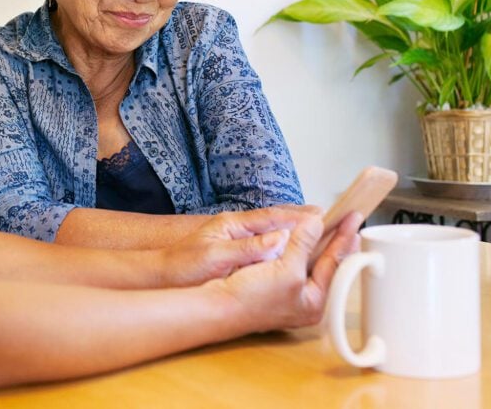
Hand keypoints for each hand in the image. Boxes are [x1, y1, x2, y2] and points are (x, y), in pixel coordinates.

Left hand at [158, 205, 323, 287]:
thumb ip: (246, 247)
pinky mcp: (235, 252)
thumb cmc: (182, 265)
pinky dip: (282, 246)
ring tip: (319, 233)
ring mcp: (236, 239)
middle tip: (329, 218)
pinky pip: (265, 246)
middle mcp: (237, 228)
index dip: (298, 216)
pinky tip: (292, 253)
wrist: (162, 275)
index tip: (321, 214)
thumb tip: (280, 239)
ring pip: (272, 233)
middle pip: (276, 221)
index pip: (272, 216)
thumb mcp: (214, 256)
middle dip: (302, 220)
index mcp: (233, 224)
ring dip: (294, 232)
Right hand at [214, 210, 362, 332]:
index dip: (343, 238)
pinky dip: (296, 246)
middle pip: (325, 264)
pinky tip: (298, 236)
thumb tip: (316, 222)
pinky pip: (290, 261)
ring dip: (314, 242)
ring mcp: (288, 295)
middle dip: (333, 242)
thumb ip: (303, 244)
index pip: (335, 264)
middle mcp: (304, 301)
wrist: (217, 307)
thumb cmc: (251, 298)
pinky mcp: (271, 287)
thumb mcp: (286, 269)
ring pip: (307, 262)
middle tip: (347, 221)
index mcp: (314, 303)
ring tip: (327, 224)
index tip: (353, 219)